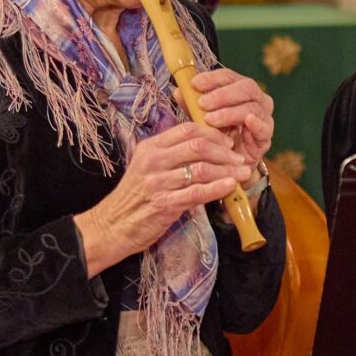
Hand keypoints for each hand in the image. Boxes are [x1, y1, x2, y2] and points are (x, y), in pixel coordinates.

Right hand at [73, 122, 253, 273]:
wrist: (112, 225)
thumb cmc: (135, 196)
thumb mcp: (147, 167)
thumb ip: (171, 155)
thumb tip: (205, 148)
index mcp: (151, 147)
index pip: (187, 130)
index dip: (213, 133)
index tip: (228, 142)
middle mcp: (154, 160)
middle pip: (198, 146)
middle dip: (225, 152)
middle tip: (240, 159)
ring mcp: (158, 182)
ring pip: (201, 169)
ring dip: (227, 171)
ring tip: (243, 174)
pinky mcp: (164, 204)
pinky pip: (197, 192)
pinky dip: (217, 188)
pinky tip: (230, 187)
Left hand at [189, 67, 275, 164]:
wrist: (229, 164)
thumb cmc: (217, 135)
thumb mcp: (201, 118)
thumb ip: (192, 105)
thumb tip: (178, 91)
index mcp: (240, 89)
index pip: (229, 76)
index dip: (212, 78)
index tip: (195, 84)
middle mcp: (257, 99)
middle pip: (246, 87)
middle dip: (222, 94)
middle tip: (202, 103)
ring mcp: (264, 117)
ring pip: (252, 107)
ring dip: (230, 112)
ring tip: (210, 119)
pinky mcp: (265, 137)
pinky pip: (264, 127)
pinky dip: (256, 123)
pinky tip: (248, 121)